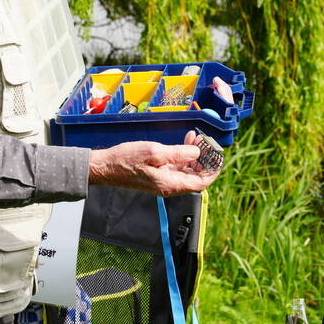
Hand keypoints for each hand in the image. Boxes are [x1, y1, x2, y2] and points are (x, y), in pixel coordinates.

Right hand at [87, 130, 220, 196]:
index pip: (200, 183)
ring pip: (186, 171)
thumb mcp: (154, 152)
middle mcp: (168, 185)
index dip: (212, 172)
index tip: (218, 158)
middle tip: (207, 143)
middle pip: (195, 177)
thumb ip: (177, 153)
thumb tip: (196, 153)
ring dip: (193, 156)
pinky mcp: (156, 175)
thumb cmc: (126, 159)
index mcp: (169, 184)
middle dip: (204, 161)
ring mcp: (162, 181)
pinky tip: (184, 142)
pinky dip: (182, 155)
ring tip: (196, 138)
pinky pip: (175, 167)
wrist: (105, 166)